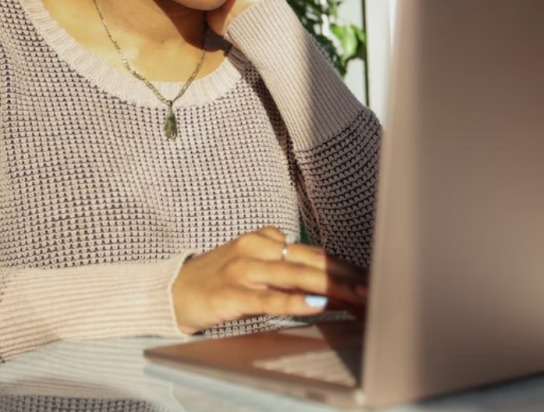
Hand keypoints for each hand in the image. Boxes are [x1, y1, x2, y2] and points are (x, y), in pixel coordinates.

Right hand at [171, 226, 368, 334]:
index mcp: (265, 239)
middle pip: (310, 261)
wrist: (172, 291)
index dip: (343, 267)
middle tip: (371, 288)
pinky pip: (269, 298)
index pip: (313, 253)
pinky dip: (295, 301)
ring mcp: (244, 270)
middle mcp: (257, 248)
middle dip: (345, 276)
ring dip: (330, 287)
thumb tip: (327, 282)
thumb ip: (285, 266)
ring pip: (295, 275)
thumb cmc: (218, 279)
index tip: (368, 279)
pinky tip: (316, 305)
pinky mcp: (232, 294)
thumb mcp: (253, 263)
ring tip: (355, 295)